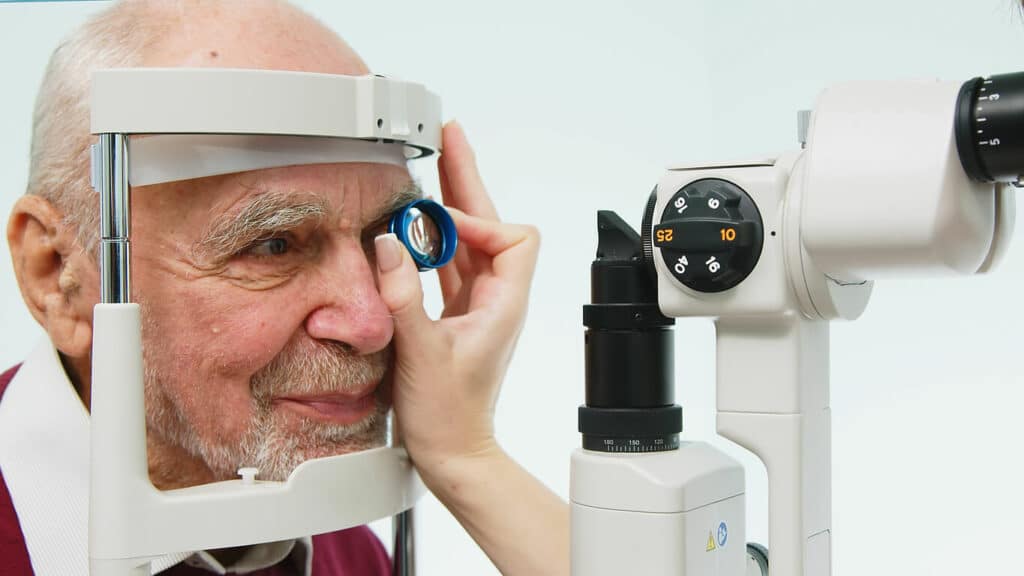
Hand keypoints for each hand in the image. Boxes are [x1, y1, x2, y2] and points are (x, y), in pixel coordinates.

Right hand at [375, 121, 539, 480]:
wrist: (452, 451)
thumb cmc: (448, 414)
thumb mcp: (420, 352)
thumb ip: (403, 295)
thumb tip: (387, 242)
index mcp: (503, 302)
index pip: (512, 237)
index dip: (479, 221)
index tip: (437, 226)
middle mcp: (495, 298)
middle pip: (489, 226)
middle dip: (467, 182)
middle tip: (449, 138)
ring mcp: (475, 305)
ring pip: (466, 242)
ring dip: (448, 207)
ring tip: (431, 165)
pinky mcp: (454, 314)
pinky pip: (446, 264)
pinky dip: (431, 240)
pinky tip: (413, 226)